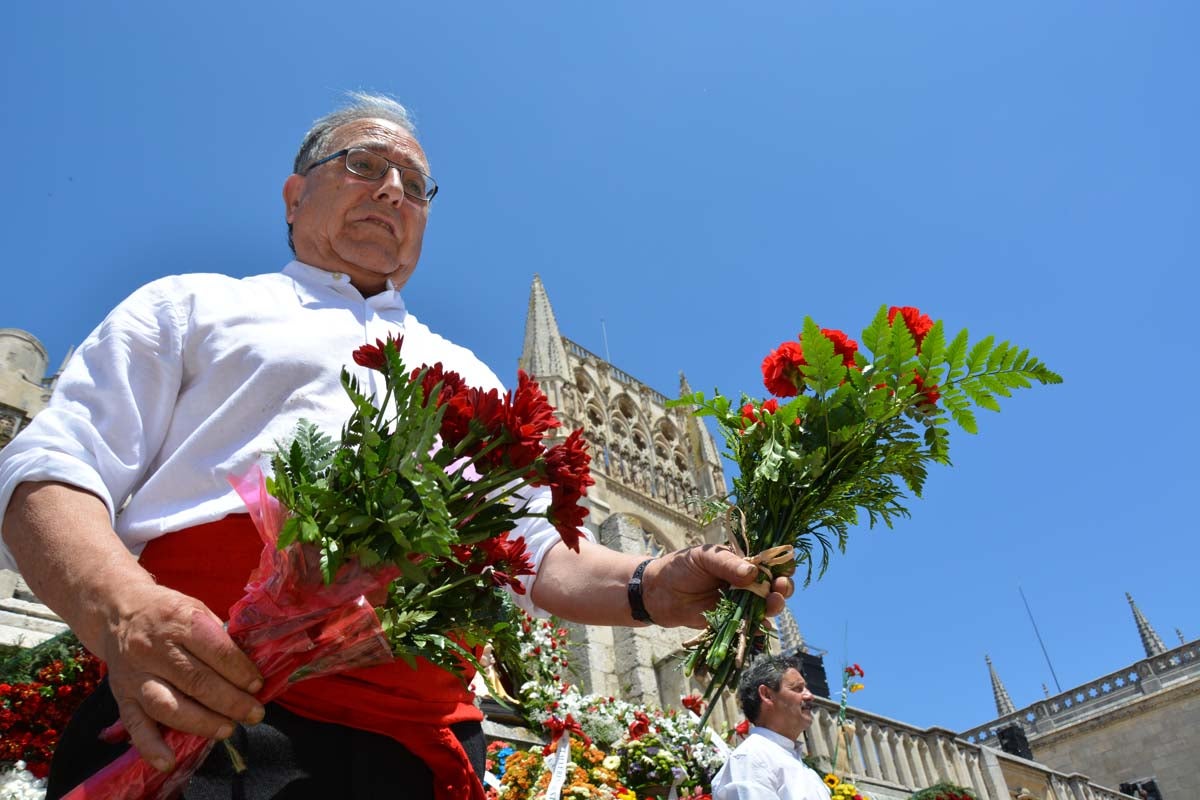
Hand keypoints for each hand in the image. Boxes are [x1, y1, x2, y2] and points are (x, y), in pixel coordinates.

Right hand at [100, 583, 264, 771]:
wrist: (118, 611)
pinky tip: (168, 761)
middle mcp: (155, 648)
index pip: (216, 651)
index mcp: (180, 621)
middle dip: (231, 702)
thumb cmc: (168, 612)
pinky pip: (134, 725)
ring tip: (227, 729)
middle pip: (197, 681)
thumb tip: (251, 667)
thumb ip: (219, 637)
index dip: (241, 671)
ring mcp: (136, 675)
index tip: (258, 685)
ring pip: (169, 705)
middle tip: (254, 713)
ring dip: (202, 723)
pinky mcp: (121, 696)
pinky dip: (150, 746)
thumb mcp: (196, 609)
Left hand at [640, 544, 793, 627]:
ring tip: (773, 604)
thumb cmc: (680, 567)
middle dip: (782, 588)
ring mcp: (739, 603)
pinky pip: (748, 626)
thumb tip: (753, 572)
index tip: (785, 569)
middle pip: (773, 586)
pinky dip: (758, 628)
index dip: (781, 566)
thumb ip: (727, 564)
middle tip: (781, 588)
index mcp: (741, 562)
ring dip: (774, 606)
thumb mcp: (703, 558)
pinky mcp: (729, 621)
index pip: (769, 563)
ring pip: (765, 607)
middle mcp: (745, 583)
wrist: (658, 592)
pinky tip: (762, 627)